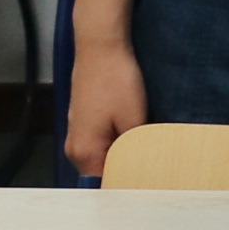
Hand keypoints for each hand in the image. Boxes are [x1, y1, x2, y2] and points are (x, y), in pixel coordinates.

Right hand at [60, 34, 147, 179]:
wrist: (100, 47)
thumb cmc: (115, 81)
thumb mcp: (134, 119)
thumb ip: (135, 150)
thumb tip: (142, 168)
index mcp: (83, 153)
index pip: (106, 182)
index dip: (128, 182)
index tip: (149, 182)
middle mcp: (74, 148)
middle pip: (103, 170)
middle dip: (127, 167)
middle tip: (154, 165)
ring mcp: (76, 133)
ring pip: (104, 154)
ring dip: (123, 151)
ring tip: (147, 147)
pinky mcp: (83, 120)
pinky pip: (101, 140)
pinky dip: (117, 138)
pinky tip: (134, 131)